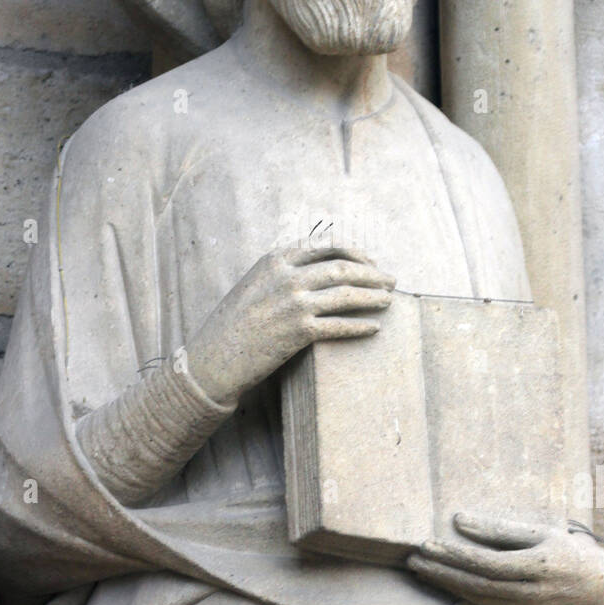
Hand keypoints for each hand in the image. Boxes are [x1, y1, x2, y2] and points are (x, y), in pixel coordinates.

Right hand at [189, 245, 395, 405]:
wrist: (212, 358)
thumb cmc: (233, 323)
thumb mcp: (254, 284)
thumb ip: (282, 271)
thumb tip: (319, 268)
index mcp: (275, 259)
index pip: (326, 246)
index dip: (355, 253)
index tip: (370, 262)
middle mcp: (286, 277)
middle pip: (342, 268)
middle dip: (372, 274)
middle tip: (391, 281)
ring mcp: (293, 303)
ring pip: (346, 295)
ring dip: (373, 297)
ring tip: (388, 301)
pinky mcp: (298, 332)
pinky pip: (340, 325)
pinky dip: (361, 326)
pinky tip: (374, 328)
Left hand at [407, 514, 603, 604]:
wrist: (593, 590)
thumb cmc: (563, 550)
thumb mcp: (539, 532)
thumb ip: (499, 528)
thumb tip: (458, 520)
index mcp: (539, 565)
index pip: (490, 563)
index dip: (457, 555)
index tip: (428, 543)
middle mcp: (531, 592)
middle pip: (477, 583)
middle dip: (442, 571)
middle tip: (412, 557)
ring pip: (475, 598)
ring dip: (443, 583)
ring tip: (417, 567)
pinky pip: (480, 604)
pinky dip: (455, 592)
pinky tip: (437, 579)